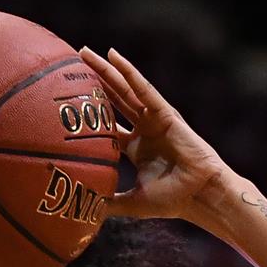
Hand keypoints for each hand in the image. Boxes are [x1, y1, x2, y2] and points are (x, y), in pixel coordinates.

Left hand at [76, 47, 232, 227]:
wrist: (199, 196)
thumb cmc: (172, 200)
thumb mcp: (132, 203)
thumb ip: (109, 203)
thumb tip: (85, 214)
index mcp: (135, 147)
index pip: (107, 124)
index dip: (89, 112)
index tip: (68, 100)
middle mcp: (143, 129)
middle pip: (113, 99)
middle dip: (94, 80)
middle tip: (73, 61)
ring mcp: (154, 119)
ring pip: (125, 89)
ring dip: (107, 70)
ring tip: (85, 52)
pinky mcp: (166, 114)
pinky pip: (145, 91)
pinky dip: (131, 75)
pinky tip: (115, 59)